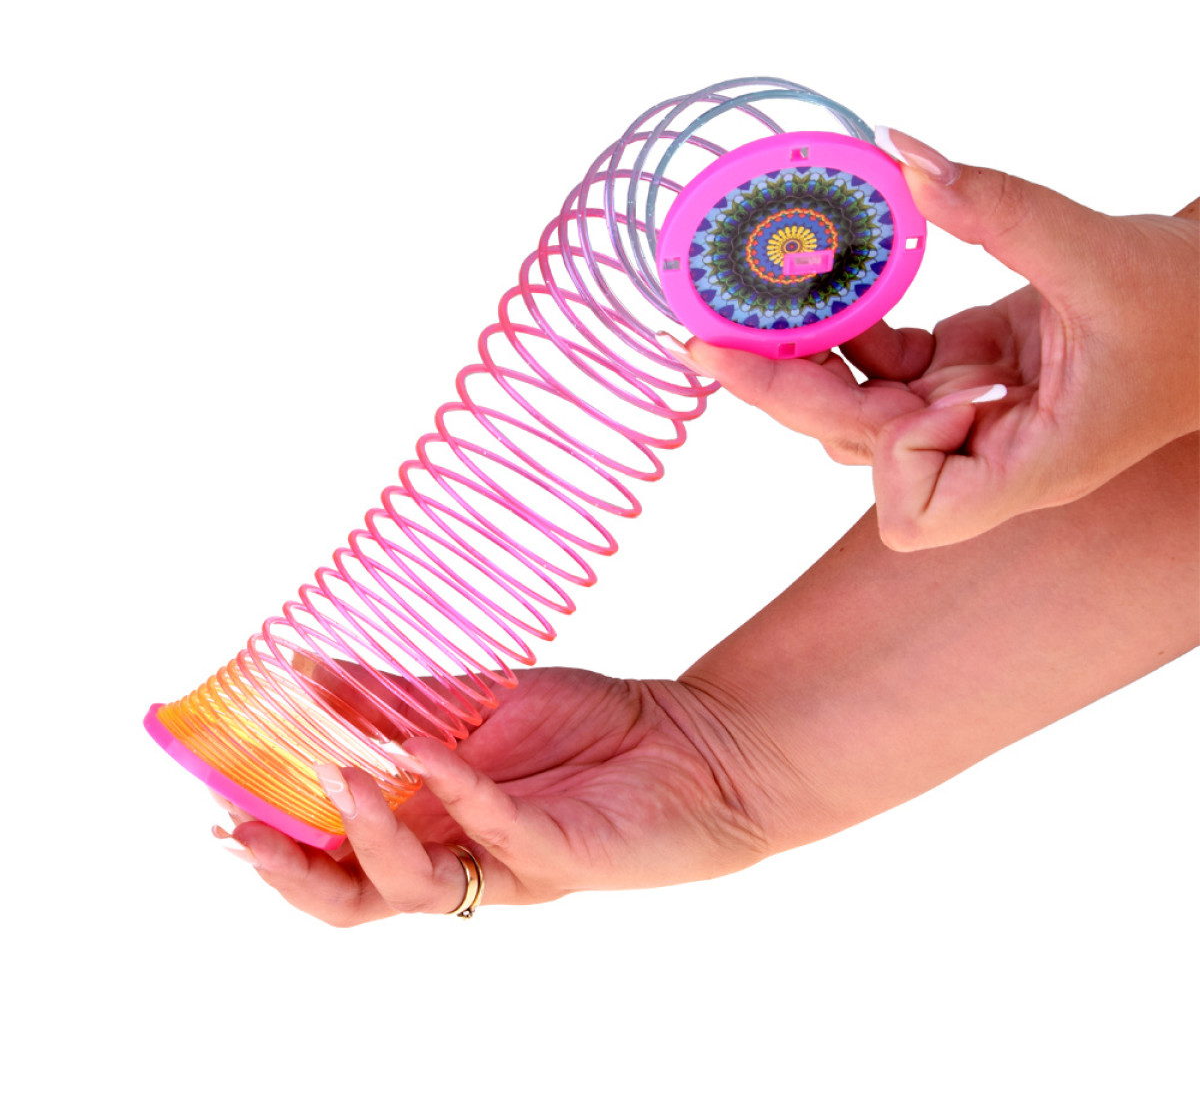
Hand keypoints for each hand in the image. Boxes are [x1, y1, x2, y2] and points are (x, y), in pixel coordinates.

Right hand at [212, 665, 771, 924]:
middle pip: (351, 898)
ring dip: (365, 839)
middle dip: (289, 873)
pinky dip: (455, 792)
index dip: (272, 838)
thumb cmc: (592, 727)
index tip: (216, 800)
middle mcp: (458, 855)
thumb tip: (310, 667)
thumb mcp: (481, 701)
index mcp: (432, 821)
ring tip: (340, 781)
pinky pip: (493, 836)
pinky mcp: (556, 857)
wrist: (694, 742)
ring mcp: (505, 864)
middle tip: (241, 832)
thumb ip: (399, 698)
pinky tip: (426, 753)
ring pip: (410, 890)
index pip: (333, 852)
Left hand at [676, 131, 1199, 549]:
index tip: (934, 388)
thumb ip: (998, 207)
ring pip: (854, 409)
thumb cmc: (1190, 308)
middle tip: (702, 340)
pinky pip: (881, 368)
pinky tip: (824, 287)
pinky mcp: (958, 377)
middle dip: (781, 394)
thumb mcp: (1103, 252)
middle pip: (853, 445)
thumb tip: (903, 152)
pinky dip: (848, 331)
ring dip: (802, 361)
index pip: (917, 511)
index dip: (896, 455)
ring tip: (740, 308)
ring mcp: (965, 417)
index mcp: (1029, 463)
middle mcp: (983, 453)